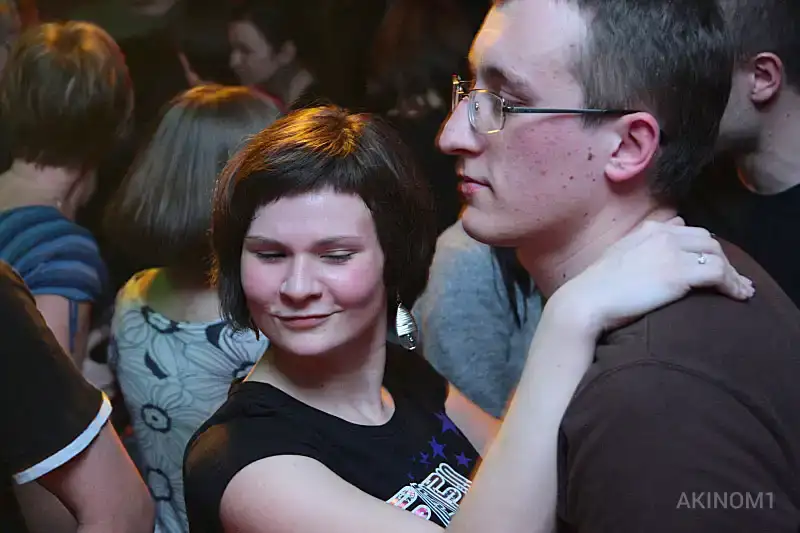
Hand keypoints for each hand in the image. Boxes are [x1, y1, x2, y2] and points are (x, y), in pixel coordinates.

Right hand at [551, 217, 753, 336]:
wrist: (587, 301)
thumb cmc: (596, 287)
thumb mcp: (618, 256)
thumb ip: (640, 246)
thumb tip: (663, 240)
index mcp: (647, 230)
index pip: (686, 230)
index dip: (702, 247)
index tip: (709, 262)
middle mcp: (662, 234)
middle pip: (707, 240)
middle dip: (722, 258)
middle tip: (732, 278)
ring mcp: (672, 251)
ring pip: (717, 254)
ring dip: (732, 272)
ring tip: (741, 290)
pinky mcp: (680, 272)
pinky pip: (718, 272)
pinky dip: (733, 284)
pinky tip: (738, 296)